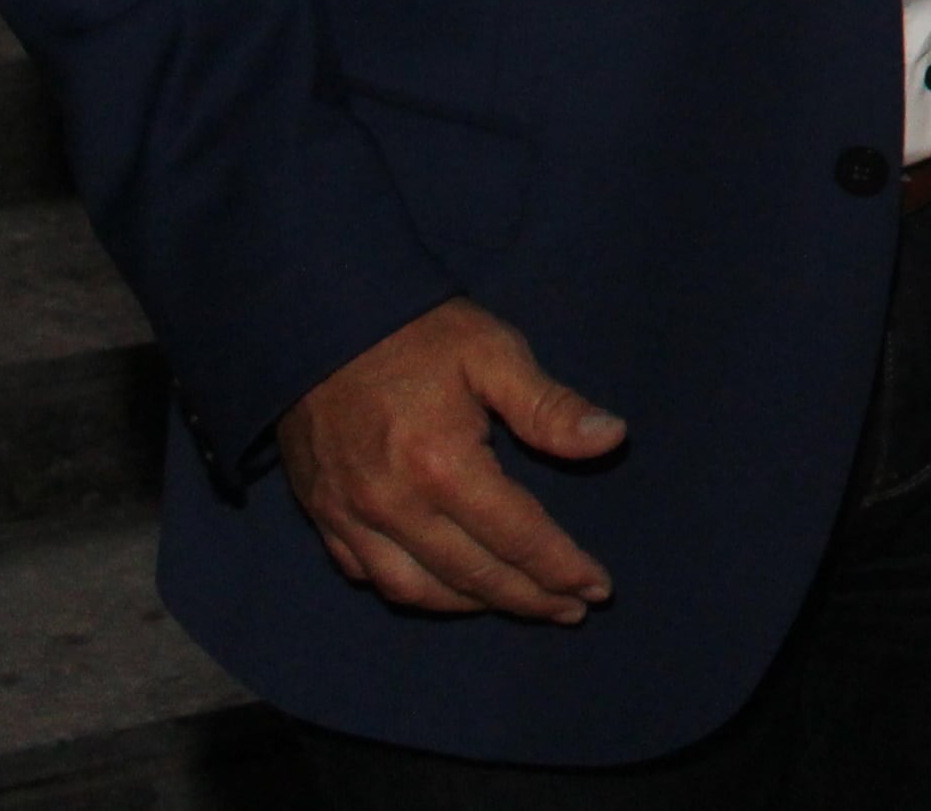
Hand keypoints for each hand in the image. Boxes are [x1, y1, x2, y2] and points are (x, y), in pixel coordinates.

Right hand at [276, 298, 625, 622]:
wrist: (318, 319)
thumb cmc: (416, 332)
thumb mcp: (493, 351)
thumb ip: (550, 406)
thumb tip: (612, 439)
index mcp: (442, 465)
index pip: (516, 536)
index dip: (561, 567)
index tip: (597, 589)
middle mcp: (393, 504)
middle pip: (472, 574)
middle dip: (528, 598)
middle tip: (571, 610)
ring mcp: (350, 515)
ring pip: (416, 590)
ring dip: (472, 605)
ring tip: (517, 603)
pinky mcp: (322, 514)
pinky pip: (367, 575)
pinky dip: (412, 590)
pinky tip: (443, 587)